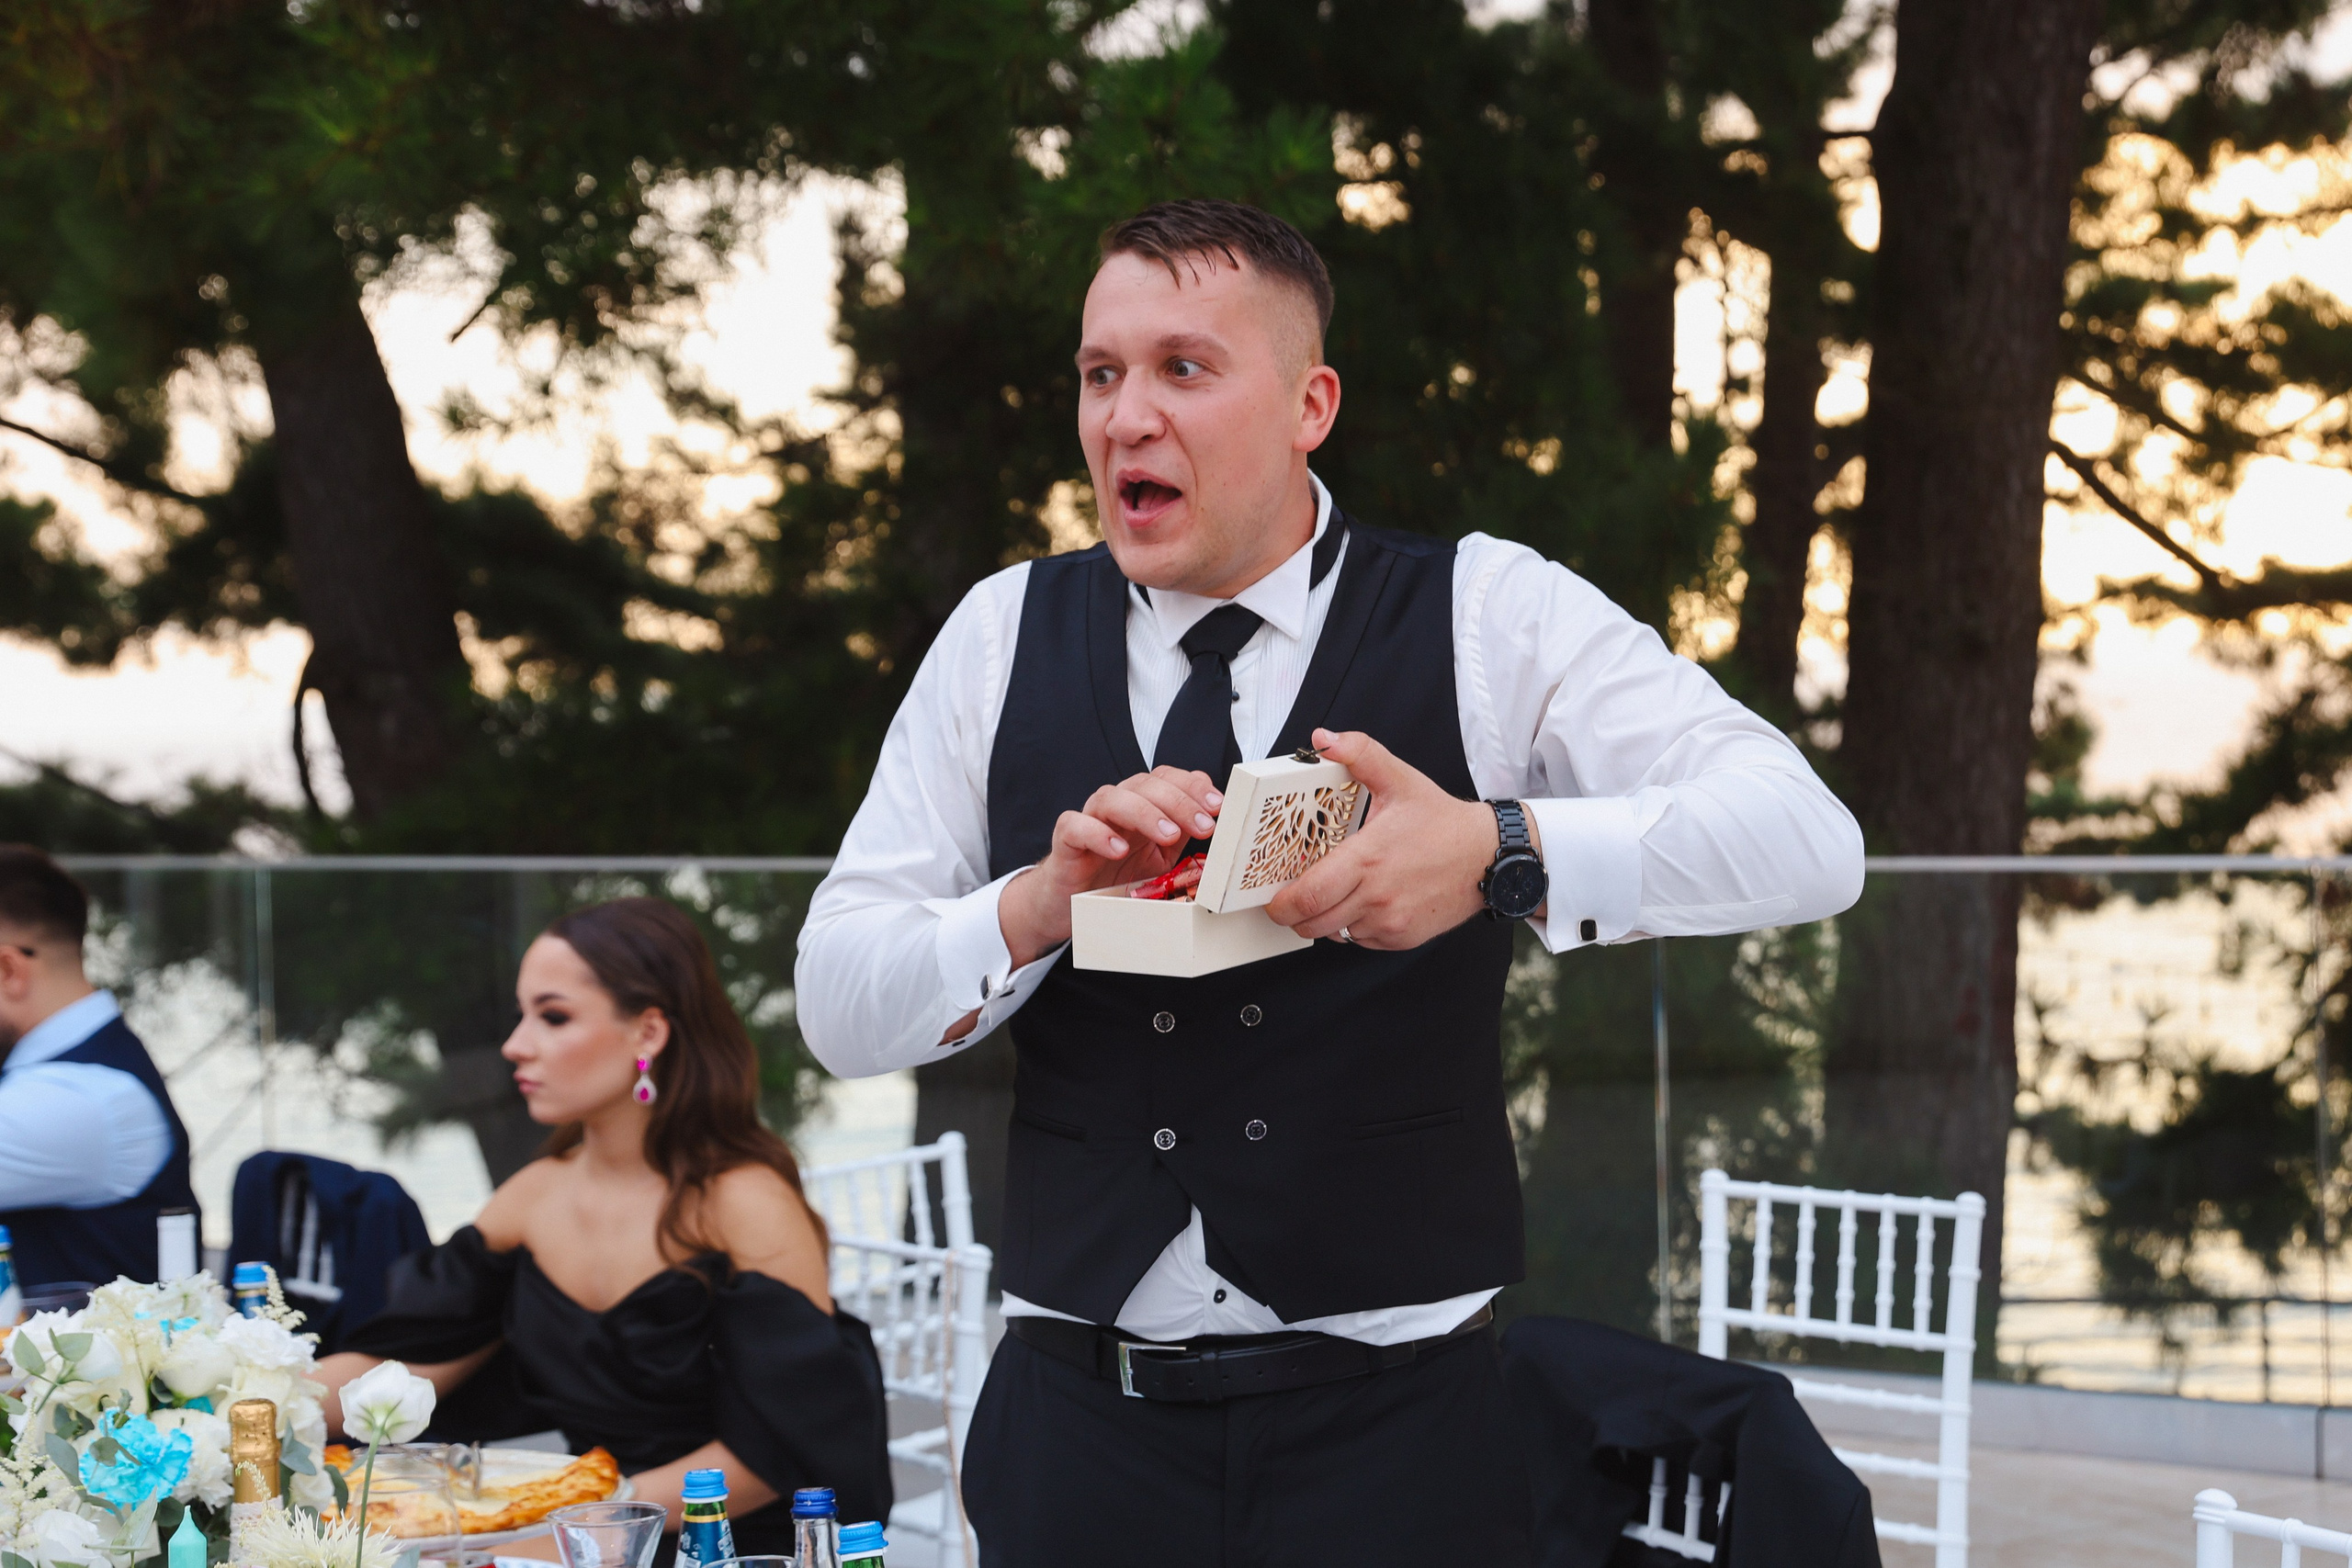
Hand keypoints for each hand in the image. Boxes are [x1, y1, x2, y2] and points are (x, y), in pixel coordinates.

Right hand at [997, 765, 1226, 966]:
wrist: (1071, 903)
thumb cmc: (1117, 877)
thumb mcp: (1161, 857)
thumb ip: (1184, 832)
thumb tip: (1218, 814)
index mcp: (1142, 804)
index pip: (1166, 778)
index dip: (1192, 786)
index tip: (1218, 806)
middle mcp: (1117, 805)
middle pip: (1145, 784)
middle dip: (1179, 802)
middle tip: (1204, 826)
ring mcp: (1089, 819)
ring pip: (1113, 798)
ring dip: (1144, 813)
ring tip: (1168, 836)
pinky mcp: (1066, 840)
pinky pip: (1076, 825)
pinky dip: (1097, 833)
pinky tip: (1118, 849)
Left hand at [1263, 728, 1500, 948]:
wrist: (1489, 857)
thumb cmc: (1442, 821)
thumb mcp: (1401, 780)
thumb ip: (1360, 753)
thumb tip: (1323, 739)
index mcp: (1368, 859)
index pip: (1309, 896)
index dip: (1282, 903)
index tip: (1272, 897)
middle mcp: (1377, 897)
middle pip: (1313, 923)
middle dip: (1293, 915)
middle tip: (1290, 899)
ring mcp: (1390, 922)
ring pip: (1334, 933)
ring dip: (1325, 918)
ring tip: (1332, 893)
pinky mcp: (1402, 939)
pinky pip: (1360, 940)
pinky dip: (1351, 926)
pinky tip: (1362, 901)